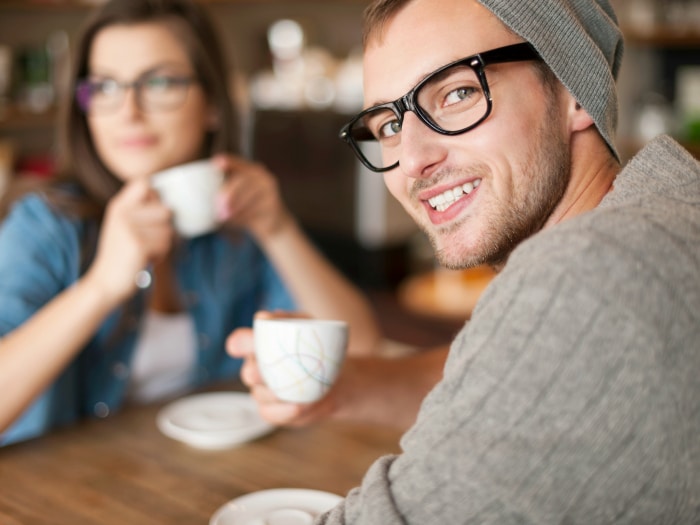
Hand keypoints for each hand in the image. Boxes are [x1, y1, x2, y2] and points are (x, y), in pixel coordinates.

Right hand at [84, 179, 174, 303]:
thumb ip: (140, 210)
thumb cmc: (122, 256)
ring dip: (162, 244)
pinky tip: (144, 259)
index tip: (150, 215)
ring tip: (144, 251)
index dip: (156, 196)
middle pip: (166, 210)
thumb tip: (169, 204)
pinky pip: (166, 244)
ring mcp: (130, 227)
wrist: (106, 282)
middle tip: (146, 241)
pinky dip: (160, 255)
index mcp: (118, 205)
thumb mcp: (124, 226)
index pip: (144, 182)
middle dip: (163, 229)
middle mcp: (122, 212)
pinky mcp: (139, 244)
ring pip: (169, 230)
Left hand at [212, 154, 291, 240]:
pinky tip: (233, 223)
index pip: (241, 164)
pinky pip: (255, 212)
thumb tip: (193, 196)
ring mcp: (271, 193)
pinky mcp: (274, 208)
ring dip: (234, 209)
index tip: (216, 163)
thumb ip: (225, 189)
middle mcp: (265, 179)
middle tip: (217, 207)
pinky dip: (242, 219)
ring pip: (249, 199)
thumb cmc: (249, 207)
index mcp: (255, 171)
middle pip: (243, 181)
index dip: (230, 162)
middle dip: (228, 193)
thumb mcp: (240, 194)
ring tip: (222, 217)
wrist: (274, 223)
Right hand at [226, 311, 336, 425]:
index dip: (239, 343)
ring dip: (274, 394)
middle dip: (254, 372)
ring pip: (259, 395)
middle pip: (248, 372)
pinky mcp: (274, 410)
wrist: (336, 379)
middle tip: (263, 372)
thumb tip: (264, 317)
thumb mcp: (307, 326)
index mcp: (260, 346)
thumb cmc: (316, 347)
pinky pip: (271, 414)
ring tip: (292, 393)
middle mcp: (257, 369)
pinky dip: (283, 411)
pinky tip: (297, 406)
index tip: (240, 345)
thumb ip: (288, 318)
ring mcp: (264, 392)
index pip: (240, 342)